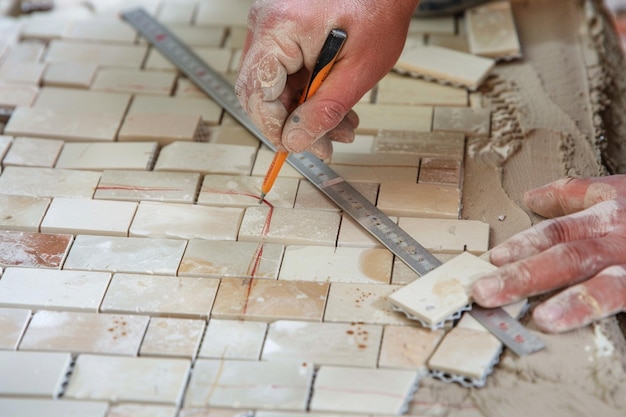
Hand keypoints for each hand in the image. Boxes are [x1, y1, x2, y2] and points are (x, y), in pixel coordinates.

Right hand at [235, 0, 418, 158]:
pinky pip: (285, 69)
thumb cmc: (379, 11)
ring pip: (276, 85)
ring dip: (306, 110)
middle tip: (327, 143)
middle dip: (294, 123)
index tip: (298, 145)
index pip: (256, 93)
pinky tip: (334, 104)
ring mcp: (272, 23)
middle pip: (262, 91)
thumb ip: (324, 110)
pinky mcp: (282, 27)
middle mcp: (266, 23)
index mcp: (279, 29)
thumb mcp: (357, 71)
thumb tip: (295, 140)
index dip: (274, 127)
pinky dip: (308, 91)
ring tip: (342, 125)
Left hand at [471, 175, 625, 332]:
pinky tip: (580, 330)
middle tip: (485, 293)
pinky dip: (608, 318)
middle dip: (525, 276)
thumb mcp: (618, 191)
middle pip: (568, 257)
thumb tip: (531, 196)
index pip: (557, 231)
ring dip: (575, 304)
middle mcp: (621, 241)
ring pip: (609, 286)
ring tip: (543, 320)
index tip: (493, 259)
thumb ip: (574, 193)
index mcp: (606, 217)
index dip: (524, 244)